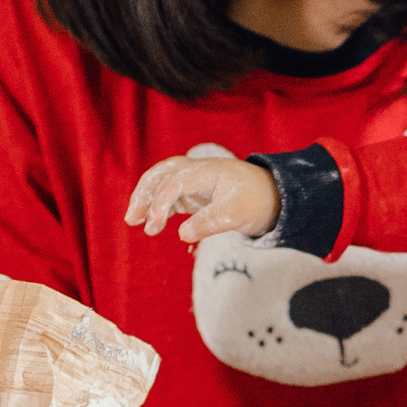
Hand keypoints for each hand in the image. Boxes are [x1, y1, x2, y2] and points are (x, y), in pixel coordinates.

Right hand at [126, 156, 278, 243]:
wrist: (274, 196)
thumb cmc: (257, 201)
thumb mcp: (238, 214)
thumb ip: (211, 222)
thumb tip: (183, 235)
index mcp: (208, 171)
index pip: (175, 182)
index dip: (161, 202)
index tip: (154, 224)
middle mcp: (197, 171)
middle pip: (161, 174)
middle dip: (144, 193)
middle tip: (132, 218)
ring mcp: (194, 181)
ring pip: (161, 183)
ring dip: (146, 199)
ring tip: (134, 221)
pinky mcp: (194, 194)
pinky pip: (170, 196)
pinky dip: (158, 208)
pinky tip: (153, 225)